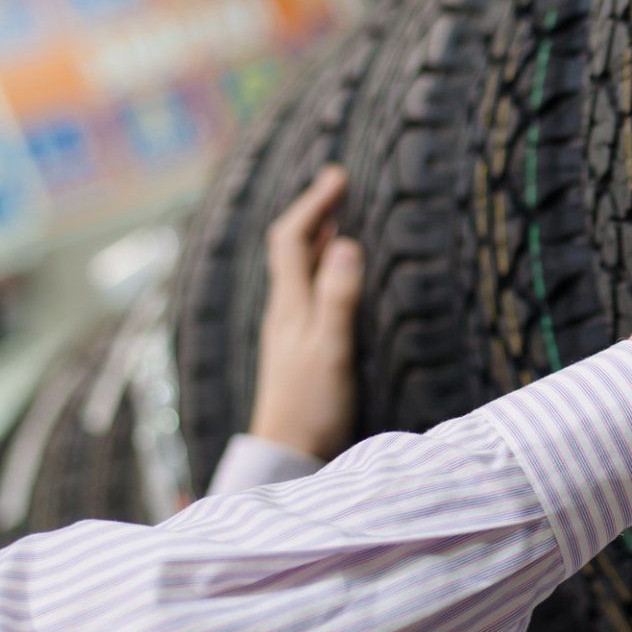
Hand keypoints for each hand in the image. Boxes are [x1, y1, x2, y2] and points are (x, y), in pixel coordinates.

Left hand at [247, 165, 363, 459]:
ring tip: (339, 218)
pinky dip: (322, 268)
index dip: (314, 203)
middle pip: (292, 249)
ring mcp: (288, 331)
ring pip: (298, 270)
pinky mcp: (298, 349)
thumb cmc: (311, 407)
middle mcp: (284, 311)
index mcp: (289, 305)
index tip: (339, 175)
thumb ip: (338, 297)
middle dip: (315, 212)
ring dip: (318, 238)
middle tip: (339, 184)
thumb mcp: (331, 350)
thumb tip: (346, 243)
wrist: (286, 456)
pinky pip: (307, 291)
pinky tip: (334, 278)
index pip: (293, 238)